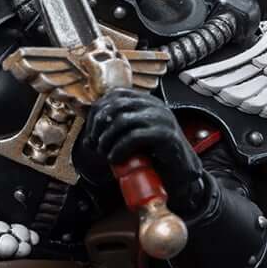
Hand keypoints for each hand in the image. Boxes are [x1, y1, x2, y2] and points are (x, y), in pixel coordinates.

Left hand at [82, 90, 208, 219]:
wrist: (181, 172)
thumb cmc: (154, 155)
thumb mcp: (132, 137)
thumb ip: (114, 130)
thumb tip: (85, 133)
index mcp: (147, 101)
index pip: (114, 95)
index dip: (97, 113)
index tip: (91, 134)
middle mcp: (155, 105)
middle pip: (115, 106)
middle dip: (99, 127)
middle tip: (95, 146)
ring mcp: (162, 118)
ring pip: (122, 120)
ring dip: (107, 139)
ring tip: (105, 153)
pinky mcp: (166, 135)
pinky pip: (134, 137)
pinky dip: (119, 149)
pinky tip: (115, 159)